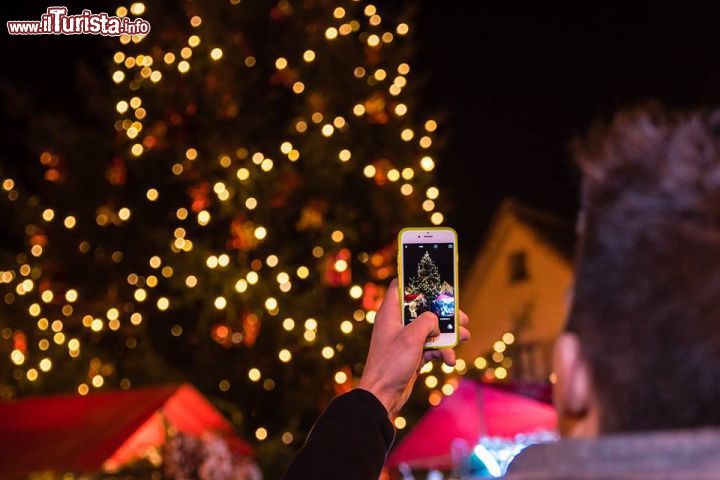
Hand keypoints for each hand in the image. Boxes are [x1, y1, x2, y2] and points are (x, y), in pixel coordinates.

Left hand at [356, 279, 469, 416]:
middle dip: (444, 313)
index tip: (436, 282)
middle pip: (424, 309)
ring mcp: (405, 339)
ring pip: (431, 329)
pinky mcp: (412, 355)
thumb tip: (436, 322)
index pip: (401, 286)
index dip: (417, 281)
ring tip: (466, 336)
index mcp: (390, 312)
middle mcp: (397, 323)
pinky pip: (431, 348)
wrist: (382, 396)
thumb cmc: (391, 364)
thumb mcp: (412, 337)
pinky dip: (442, 352)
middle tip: (462, 317)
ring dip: (449, 334)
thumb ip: (427, 321)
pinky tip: (449, 360)